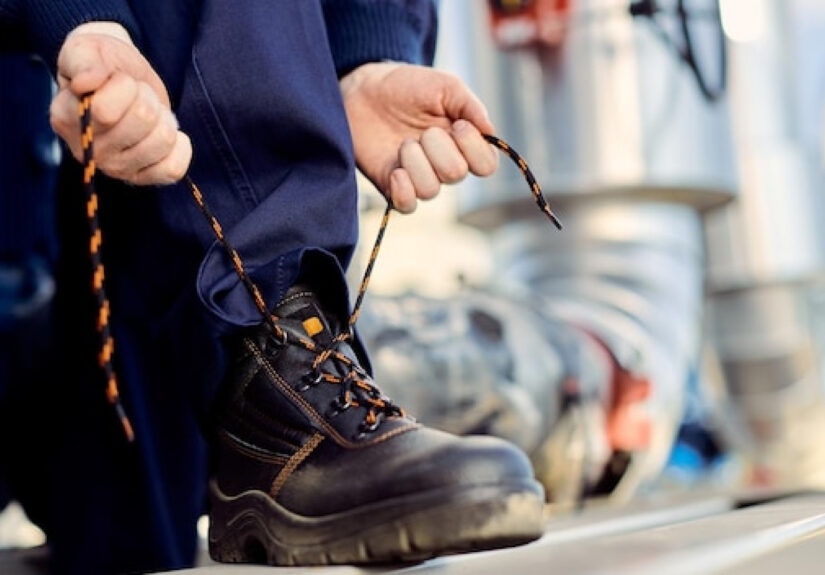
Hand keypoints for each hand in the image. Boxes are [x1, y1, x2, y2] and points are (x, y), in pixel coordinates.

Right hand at [49, 22, 191, 185]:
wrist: (121, 79)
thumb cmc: (101, 64)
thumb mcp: (86, 50)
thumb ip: (82, 62)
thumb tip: (85, 84)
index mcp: (66, 118)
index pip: (106, 110)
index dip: (123, 85)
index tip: (117, 78)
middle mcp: (89, 152)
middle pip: (143, 119)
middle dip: (146, 96)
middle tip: (137, 93)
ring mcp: (116, 169)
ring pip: (164, 140)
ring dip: (164, 117)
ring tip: (149, 111)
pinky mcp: (143, 178)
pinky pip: (174, 169)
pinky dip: (180, 146)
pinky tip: (164, 132)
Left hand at [340, 62, 498, 213]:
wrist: (365, 91)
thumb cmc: (408, 87)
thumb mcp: (444, 86)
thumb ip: (470, 106)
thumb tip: (490, 132)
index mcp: (463, 143)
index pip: (486, 165)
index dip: (473, 148)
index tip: (457, 124)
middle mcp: (445, 165)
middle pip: (456, 174)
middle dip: (438, 148)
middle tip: (423, 130)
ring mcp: (419, 177)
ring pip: (430, 190)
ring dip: (415, 162)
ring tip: (404, 143)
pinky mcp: (393, 186)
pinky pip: (407, 206)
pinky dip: (403, 191)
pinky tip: (395, 171)